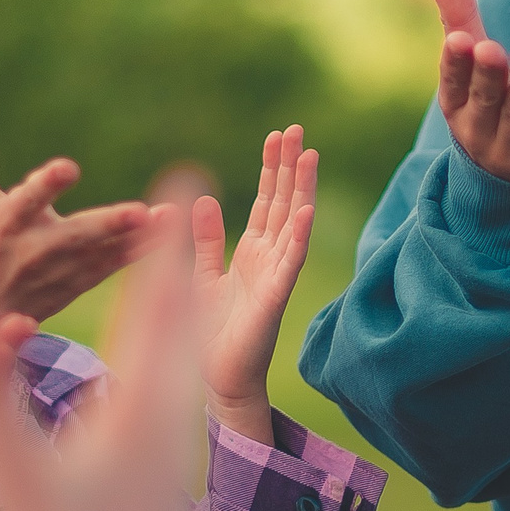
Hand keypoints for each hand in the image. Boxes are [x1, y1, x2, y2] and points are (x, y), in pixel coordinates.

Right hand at [0, 101, 154, 355]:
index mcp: (8, 223)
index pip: (27, 200)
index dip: (46, 185)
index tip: (67, 168)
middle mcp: (37, 249)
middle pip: (77, 235)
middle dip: (108, 224)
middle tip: (139, 211)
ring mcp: (63, 270)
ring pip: (105, 251)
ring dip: (139, 236)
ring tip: (171, 217)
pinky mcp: (82, 282)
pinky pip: (115, 264)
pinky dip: (142, 251)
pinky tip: (171, 232)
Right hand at [0, 210, 202, 510]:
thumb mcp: (14, 482)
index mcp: (138, 418)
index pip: (156, 308)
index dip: (163, 245)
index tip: (183, 182)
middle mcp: (165, 436)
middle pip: (177, 335)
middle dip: (175, 271)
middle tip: (185, 215)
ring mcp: (167, 473)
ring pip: (177, 380)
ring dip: (174, 328)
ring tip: (176, 295)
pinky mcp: (160, 505)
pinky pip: (166, 424)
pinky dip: (160, 386)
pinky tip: (151, 405)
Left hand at [194, 125, 316, 441]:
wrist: (220, 380)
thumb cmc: (212, 333)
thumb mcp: (201, 275)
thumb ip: (206, 240)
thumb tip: (205, 198)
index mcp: (252, 252)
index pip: (266, 200)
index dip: (272, 167)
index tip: (277, 134)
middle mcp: (269, 259)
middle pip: (283, 202)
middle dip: (289, 167)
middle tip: (296, 129)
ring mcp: (275, 277)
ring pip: (292, 224)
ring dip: (301, 190)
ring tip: (308, 156)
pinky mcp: (273, 299)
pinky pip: (289, 264)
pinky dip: (298, 237)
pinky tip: (305, 211)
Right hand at [430, 0, 509, 189]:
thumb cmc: (489, 108)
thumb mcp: (472, 68)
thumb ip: (459, 19)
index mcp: (456, 106)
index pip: (453, 84)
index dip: (455, 63)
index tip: (460, 40)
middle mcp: (478, 131)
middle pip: (484, 100)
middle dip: (487, 74)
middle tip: (491, 48)